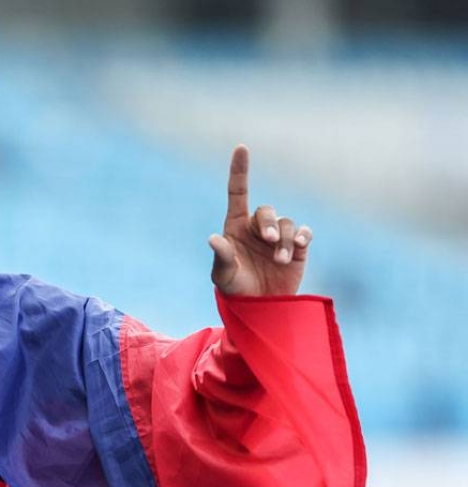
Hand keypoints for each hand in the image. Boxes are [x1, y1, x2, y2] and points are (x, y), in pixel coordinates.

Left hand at [209, 145, 311, 296]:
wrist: (259, 308)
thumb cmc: (235, 290)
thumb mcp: (223, 276)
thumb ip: (221, 257)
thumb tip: (213, 239)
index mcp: (236, 227)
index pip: (238, 192)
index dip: (240, 170)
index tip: (241, 147)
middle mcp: (258, 228)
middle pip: (267, 211)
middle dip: (269, 224)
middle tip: (269, 241)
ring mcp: (278, 237)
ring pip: (287, 223)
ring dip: (285, 239)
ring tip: (280, 259)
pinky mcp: (297, 248)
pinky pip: (304, 233)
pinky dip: (303, 237)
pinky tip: (298, 247)